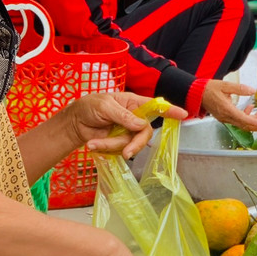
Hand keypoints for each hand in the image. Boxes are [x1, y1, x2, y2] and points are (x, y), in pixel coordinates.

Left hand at [59, 91, 185, 158]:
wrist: (73, 124)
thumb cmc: (89, 107)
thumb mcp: (104, 106)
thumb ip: (123, 115)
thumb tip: (140, 125)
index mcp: (132, 103)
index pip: (155, 106)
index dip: (170, 110)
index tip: (183, 114)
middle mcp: (133, 118)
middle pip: (144, 133)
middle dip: (135, 144)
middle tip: (126, 153)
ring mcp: (126, 132)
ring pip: (130, 144)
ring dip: (110, 145)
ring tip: (93, 143)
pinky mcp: (118, 143)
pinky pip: (118, 150)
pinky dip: (105, 149)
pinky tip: (92, 144)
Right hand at [200, 79, 256, 130]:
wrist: (196, 93)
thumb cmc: (209, 88)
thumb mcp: (225, 85)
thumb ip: (239, 88)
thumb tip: (252, 90)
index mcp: (227, 110)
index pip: (244, 119)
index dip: (256, 123)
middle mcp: (226, 117)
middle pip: (245, 125)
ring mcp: (225, 118)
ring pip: (242, 123)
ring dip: (253, 120)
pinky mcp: (224, 117)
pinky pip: (237, 120)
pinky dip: (246, 117)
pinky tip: (250, 108)